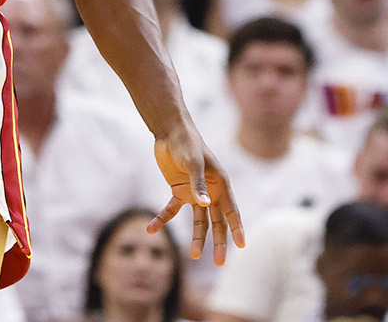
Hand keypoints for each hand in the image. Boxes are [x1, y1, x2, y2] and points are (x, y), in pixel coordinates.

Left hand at [150, 130, 243, 265]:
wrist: (169, 130)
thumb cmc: (187, 143)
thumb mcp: (193, 162)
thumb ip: (198, 183)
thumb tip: (206, 204)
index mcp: (221, 184)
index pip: (231, 211)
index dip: (237, 228)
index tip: (241, 245)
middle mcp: (211, 191)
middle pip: (217, 221)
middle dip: (218, 241)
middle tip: (218, 262)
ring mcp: (194, 193)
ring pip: (198, 221)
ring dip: (196, 237)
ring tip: (193, 255)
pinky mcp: (178, 191)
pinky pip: (171, 210)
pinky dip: (162, 219)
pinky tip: (151, 229)